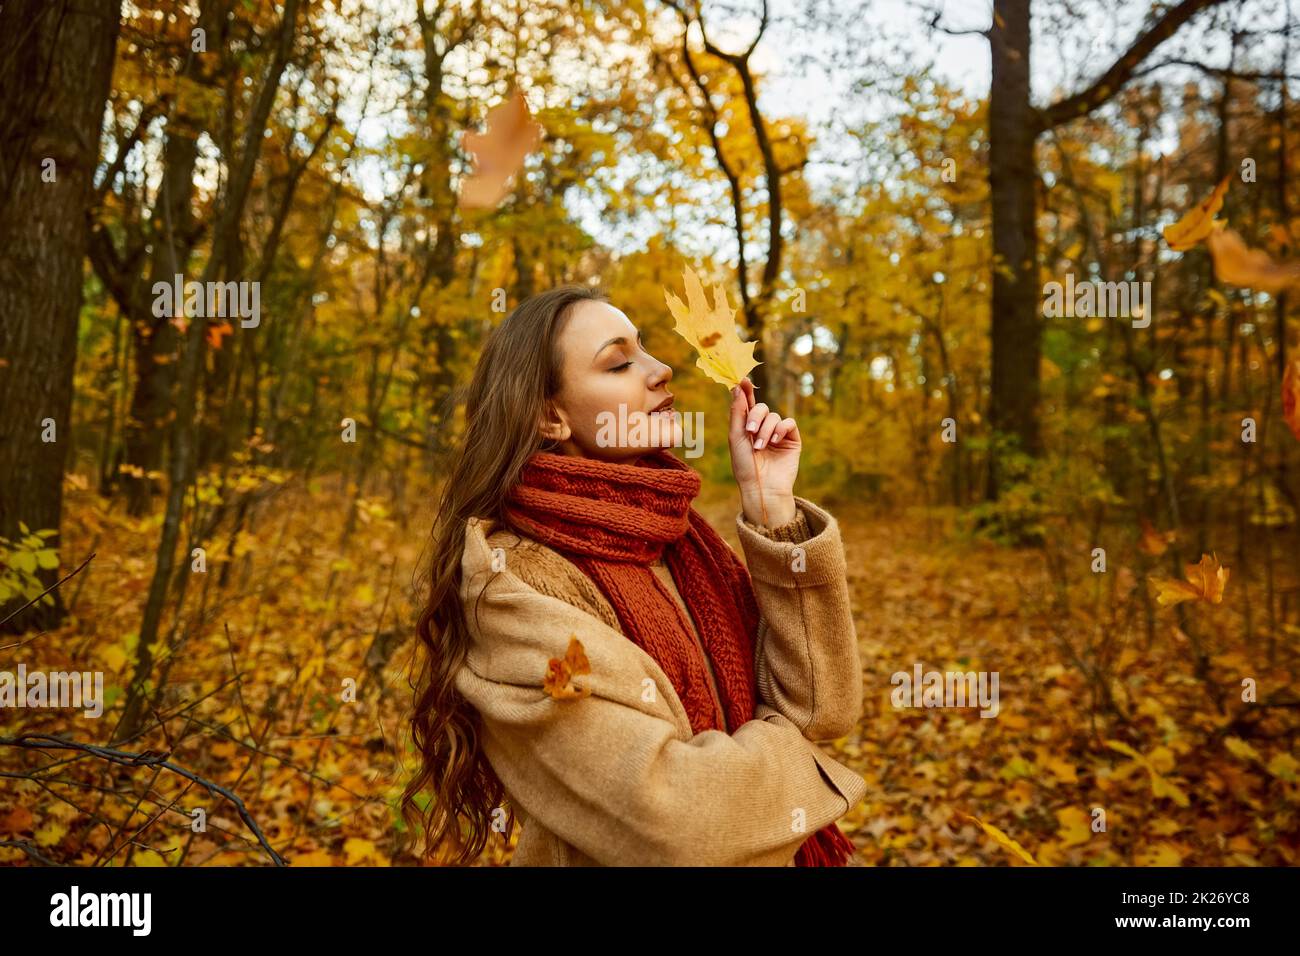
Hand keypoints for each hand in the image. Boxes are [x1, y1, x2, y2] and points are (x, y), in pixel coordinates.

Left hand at [728, 377, 799, 526]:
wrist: (761, 487)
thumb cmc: (744, 466)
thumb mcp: (736, 437)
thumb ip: (737, 412)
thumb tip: (738, 386)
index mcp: (747, 427)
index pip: (747, 403)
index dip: (745, 390)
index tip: (742, 378)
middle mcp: (762, 428)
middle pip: (761, 407)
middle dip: (755, 416)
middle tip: (750, 430)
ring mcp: (778, 433)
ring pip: (774, 416)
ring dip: (766, 430)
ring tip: (760, 446)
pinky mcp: (792, 439)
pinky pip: (788, 423)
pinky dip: (781, 429)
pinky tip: (775, 442)